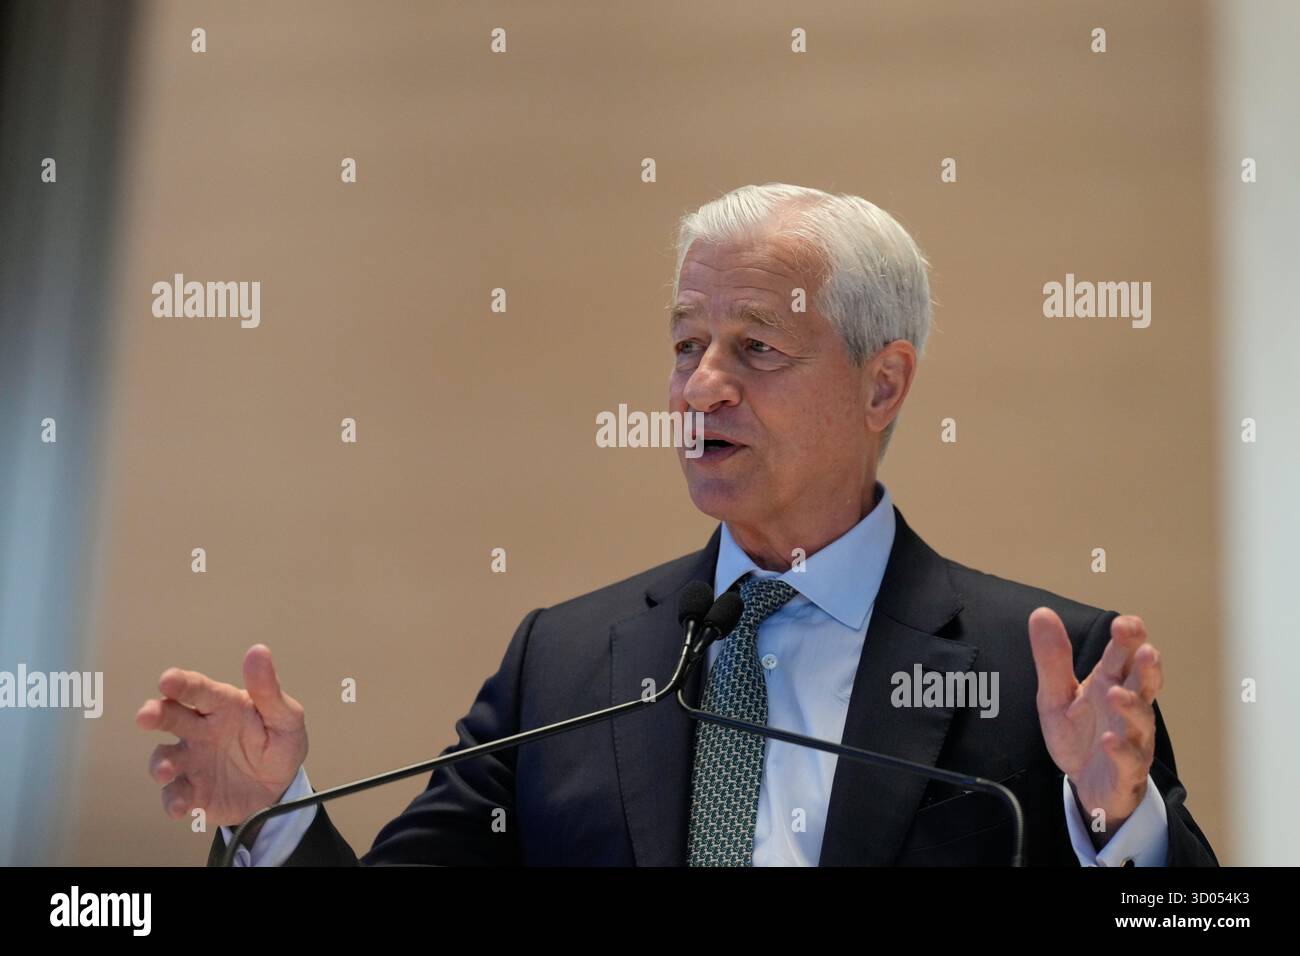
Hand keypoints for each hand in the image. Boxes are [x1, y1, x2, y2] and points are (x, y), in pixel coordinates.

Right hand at [137, 644, 307, 828]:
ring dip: (160, 763)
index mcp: (222, 706)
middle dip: (154, 714)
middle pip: (170, 716)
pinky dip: (174, 801)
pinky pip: (176, 795)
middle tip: (146, 716)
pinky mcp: (193, 791)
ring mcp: (193, 761)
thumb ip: (269, 690)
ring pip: (165, 757)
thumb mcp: (285, 717)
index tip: (167, 680)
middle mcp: (200, 730)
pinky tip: (182, 807)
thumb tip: (258, 650)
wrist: (281, 790)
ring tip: (165, 771)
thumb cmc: (280, 744)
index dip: (181, 683)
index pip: (198, 689)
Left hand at [1028, 609, 1161, 843]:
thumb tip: (1041, 613)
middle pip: (1144, 683)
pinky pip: (1128, 760)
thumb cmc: (1079, 734)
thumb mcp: (1056, 695)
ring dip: (1131, 706)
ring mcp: (1132, 739)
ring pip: (1141, 720)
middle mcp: (1127, 707)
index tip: (1127, 624)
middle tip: (1145, 650)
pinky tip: (1109, 740)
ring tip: (1115, 693)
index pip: (1124, 656)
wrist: (1086, 784)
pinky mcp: (1126, 770)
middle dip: (1146, 667)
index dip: (1130, 639)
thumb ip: (1051, 658)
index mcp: (1110, 683)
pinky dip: (1120, 749)